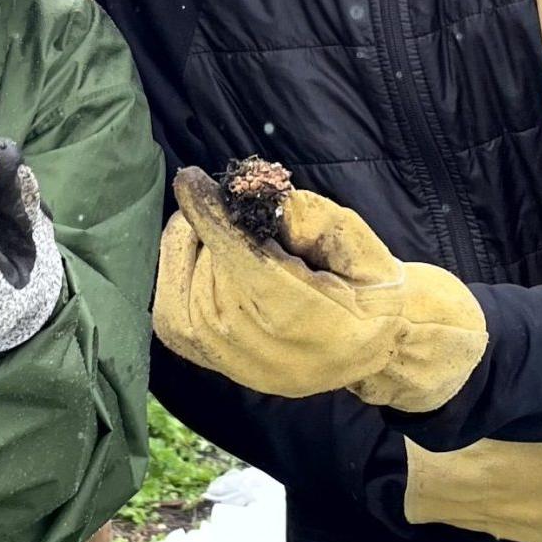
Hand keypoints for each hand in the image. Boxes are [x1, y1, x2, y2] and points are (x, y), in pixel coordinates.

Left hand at [153, 168, 486, 411]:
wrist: (373, 343)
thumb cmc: (364, 280)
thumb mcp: (352, 236)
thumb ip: (304, 213)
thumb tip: (243, 196)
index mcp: (307, 318)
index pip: (243, 260)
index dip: (212, 216)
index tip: (190, 179)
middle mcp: (261, 350)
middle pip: (210, 263)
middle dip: (218, 224)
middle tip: (253, 222)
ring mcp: (231, 363)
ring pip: (183, 279)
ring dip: (201, 246)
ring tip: (239, 246)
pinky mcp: (209, 363)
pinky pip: (168, 306)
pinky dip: (183, 272)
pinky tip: (214, 265)